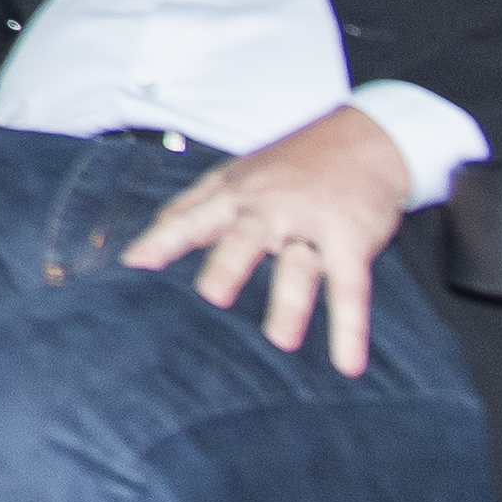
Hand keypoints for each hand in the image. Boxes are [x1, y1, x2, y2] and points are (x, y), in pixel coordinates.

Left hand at [121, 104, 419, 375]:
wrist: (367, 138)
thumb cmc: (292, 161)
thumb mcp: (238, 173)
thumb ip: (196, 204)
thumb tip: (154, 230)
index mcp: (236, 193)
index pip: (193, 217)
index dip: (164, 240)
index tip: (133, 263)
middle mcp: (270, 207)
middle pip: (245, 239)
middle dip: (229, 264)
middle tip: (212, 295)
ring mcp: (312, 223)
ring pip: (299, 265)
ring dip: (290, 303)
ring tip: (280, 341)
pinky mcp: (351, 239)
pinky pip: (350, 287)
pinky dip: (350, 327)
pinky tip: (347, 363)